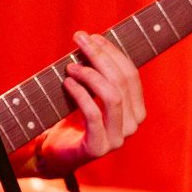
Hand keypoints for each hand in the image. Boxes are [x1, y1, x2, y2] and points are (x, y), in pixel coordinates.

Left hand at [29, 30, 145, 178]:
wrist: (56, 154)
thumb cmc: (73, 120)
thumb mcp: (91, 94)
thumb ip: (99, 74)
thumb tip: (92, 41)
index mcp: (136, 110)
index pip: (131, 75)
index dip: (113, 53)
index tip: (93, 37)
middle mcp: (131, 125)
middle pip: (121, 82)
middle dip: (100, 56)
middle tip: (80, 40)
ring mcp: (117, 139)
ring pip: (112, 96)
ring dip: (90, 74)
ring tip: (71, 65)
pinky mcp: (98, 148)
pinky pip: (94, 114)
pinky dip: (80, 94)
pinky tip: (68, 82)